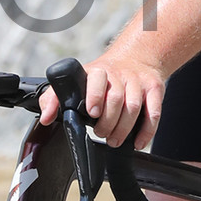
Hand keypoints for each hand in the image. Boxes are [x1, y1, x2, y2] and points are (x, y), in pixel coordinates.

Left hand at [38, 39, 168, 146]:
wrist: (137, 58)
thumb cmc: (103, 78)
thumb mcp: (77, 81)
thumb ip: (55, 98)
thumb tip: (46, 118)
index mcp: (97, 71)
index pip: (96, 80)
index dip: (94, 96)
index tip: (92, 113)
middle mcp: (119, 74)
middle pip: (116, 99)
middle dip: (108, 122)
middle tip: (101, 134)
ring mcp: (138, 82)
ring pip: (134, 107)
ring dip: (124, 129)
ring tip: (114, 140)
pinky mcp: (154, 89)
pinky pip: (154, 112)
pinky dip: (146, 131)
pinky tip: (137, 142)